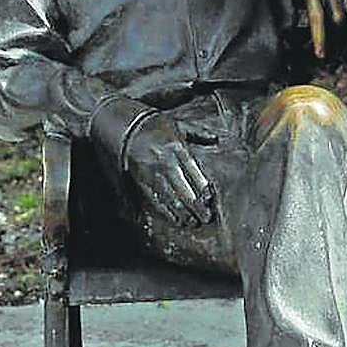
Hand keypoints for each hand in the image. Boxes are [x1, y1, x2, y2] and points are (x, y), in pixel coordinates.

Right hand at [124, 112, 215, 226]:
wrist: (128, 129)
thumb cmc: (159, 127)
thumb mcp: (181, 125)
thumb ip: (200, 134)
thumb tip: (218, 139)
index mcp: (177, 147)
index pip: (193, 171)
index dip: (201, 187)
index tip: (210, 199)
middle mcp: (164, 162)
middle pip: (182, 189)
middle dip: (195, 206)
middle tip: (206, 217)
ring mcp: (152, 174)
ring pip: (170, 198)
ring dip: (183, 212)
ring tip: (194, 222)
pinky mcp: (142, 182)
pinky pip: (156, 200)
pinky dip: (167, 211)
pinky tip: (177, 219)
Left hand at [282, 0, 346, 58]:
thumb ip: (285, 7)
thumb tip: (287, 32)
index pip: (316, 15)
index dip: (319, 37)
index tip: (320, 54)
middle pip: (339, 17)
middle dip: (335, 40)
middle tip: (326, 57)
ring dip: (343, 34)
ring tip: (335, 50)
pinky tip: (344, 34)